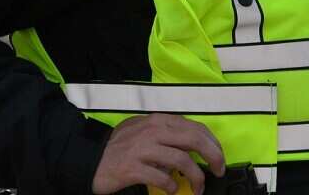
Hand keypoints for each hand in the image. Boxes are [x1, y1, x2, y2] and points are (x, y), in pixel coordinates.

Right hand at [92, 113, 225, 194]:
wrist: (90, 158)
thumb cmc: (120, 147)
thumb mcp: (144, 131)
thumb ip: (167, 135)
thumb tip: (192, 148)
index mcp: (158, 120)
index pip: (195, 127)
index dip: (213, 143)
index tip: (218, 156)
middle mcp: (152, 131)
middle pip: (194, 140)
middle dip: (213, 156)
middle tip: (218, 170)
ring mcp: (142, 149)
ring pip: (182, 161)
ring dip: (196, 178)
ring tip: (197, 188)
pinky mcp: (133, 168)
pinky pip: (162, 178)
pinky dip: (172, 186)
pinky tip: (173, 190)